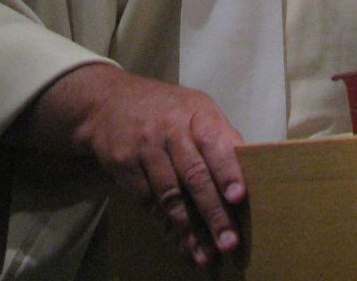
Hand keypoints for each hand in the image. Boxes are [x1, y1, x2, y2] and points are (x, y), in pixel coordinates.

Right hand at [25, 63, 246, 264]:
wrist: (108, 101)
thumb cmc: (165, 108)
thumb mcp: (195, 107)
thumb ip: (220, 134)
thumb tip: (248, 165)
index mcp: (195, 111)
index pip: (214, 140)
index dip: (226, 169)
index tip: (237, 197)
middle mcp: (170, 128)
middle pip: (194, 174)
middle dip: (213, 211)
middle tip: (228, 242)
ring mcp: (145, 147)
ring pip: (171, 195)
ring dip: (190, 230)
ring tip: (207, 254)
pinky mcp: (125, 166)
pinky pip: (149, 202)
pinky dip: (167, 228)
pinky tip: (181, 245)